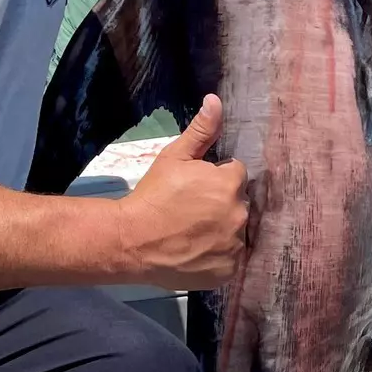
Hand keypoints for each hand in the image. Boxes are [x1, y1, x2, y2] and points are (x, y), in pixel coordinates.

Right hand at [119, 95, 247, 289]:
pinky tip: (197, 251)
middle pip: (239, 203)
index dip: (216, 180)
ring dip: (222, 230)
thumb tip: (216, 100)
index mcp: (230, 183)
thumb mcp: (174, 157)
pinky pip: (231, 259)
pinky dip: (218, 256)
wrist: (132, 240)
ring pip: (236, 231)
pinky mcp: (228, 271)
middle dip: (222, 204)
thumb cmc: (153, 194)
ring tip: (193, 233)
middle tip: (192, 212)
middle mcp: (239, 213)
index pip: (236, 175)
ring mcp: (234, 245)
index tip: (196, 188)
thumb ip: (201, 131)